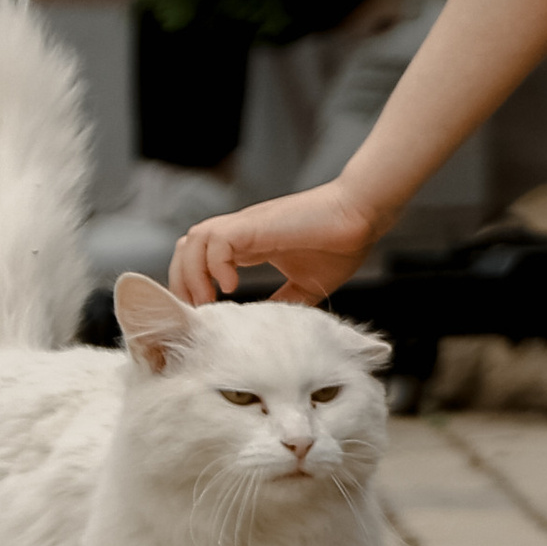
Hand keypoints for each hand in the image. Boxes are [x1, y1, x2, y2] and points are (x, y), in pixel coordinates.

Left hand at [166, 181, 380, 306]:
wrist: (361, 217)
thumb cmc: (340, 246)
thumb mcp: (304, 286)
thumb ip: (281, 303)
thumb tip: (265, 328)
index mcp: (248, 246)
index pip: (199, 260)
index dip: (194, 287)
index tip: (206, 317)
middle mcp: (240, 234)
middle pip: (186, 249)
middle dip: (184, 283)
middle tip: (200, 314)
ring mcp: (245, 227)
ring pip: (193, 241)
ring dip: (194, 275)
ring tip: (210, 301)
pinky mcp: (254, 225)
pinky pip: (216, 240)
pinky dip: (215, 264)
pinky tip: (232, 286)